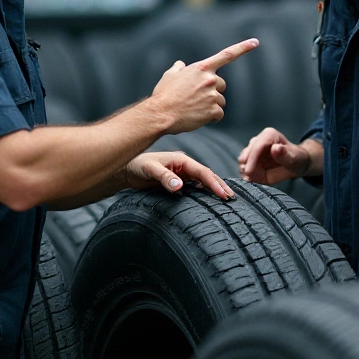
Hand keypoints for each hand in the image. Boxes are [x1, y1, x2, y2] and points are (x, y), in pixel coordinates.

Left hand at [120, 151, 235, 199]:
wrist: (127, 169)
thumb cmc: (137, 166)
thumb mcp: (150, 170)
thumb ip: (164, 177)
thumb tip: (179, 185)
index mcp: (181, 160)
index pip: (202, 171)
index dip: (214, 183)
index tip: (223, 194)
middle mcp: (184, 165)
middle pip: (207, 175)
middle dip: (219, 185)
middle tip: (231, 198)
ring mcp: (182, 173)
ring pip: (203, 180)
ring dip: (214, 188)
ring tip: (226, 198)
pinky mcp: (178, 180)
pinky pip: (195, 185)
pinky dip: (205, 190)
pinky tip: (211, 198)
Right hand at [148, 39, 257, 133]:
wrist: (161, 114)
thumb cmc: (163, 95)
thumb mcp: (169, 76)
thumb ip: (178, 68)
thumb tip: (180, 64)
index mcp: (201, 68)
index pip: (226, 55)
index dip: (243, 48)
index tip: (255, 42)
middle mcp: (210, 79)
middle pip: (222, 86)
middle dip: (213, 92)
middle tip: (197, 99)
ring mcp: (213, 95)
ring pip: (220, 102)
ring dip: (211, 106)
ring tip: (195, 109)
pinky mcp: (213, 110)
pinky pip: (219, 115)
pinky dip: (211, 118)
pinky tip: (199, 118)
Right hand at [238, 127, 313, 184]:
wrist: (296, 165)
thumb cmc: (297, 158)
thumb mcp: (294, 157)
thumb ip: (284, 154)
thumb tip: (275, 148)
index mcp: (269, 135)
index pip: (257, 146)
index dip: (251, 159)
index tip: (249, 171)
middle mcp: (259, 141)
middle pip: (247, 152)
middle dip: (246, 165)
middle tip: (248, 177)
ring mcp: (254, 151)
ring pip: (243, 160)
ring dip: (244, 170)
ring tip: (249, 179)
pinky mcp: (252, 161)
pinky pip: (245, 168)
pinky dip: (245, 174)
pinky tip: (250, 180)